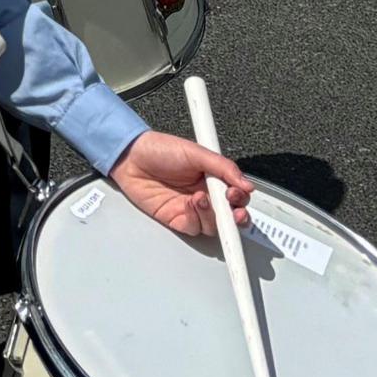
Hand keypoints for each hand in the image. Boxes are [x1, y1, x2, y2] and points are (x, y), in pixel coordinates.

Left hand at [109, 129, 249, 238]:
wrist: (130, 157)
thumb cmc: (159, 149)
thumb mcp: (195, 152)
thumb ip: (223, 167)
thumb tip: (246, 183)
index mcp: (213, 178)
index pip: (236, 195)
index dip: (240, 199)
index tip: (238, 195)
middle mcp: (205, 195)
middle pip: (229, 216)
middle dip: (236, 217)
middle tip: (234, 212)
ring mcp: (190, 209)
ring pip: (213, 225)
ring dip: (212, 216)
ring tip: (201, 198)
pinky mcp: (175, 218)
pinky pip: (193, 228)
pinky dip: (195, 220)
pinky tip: (189, 205)